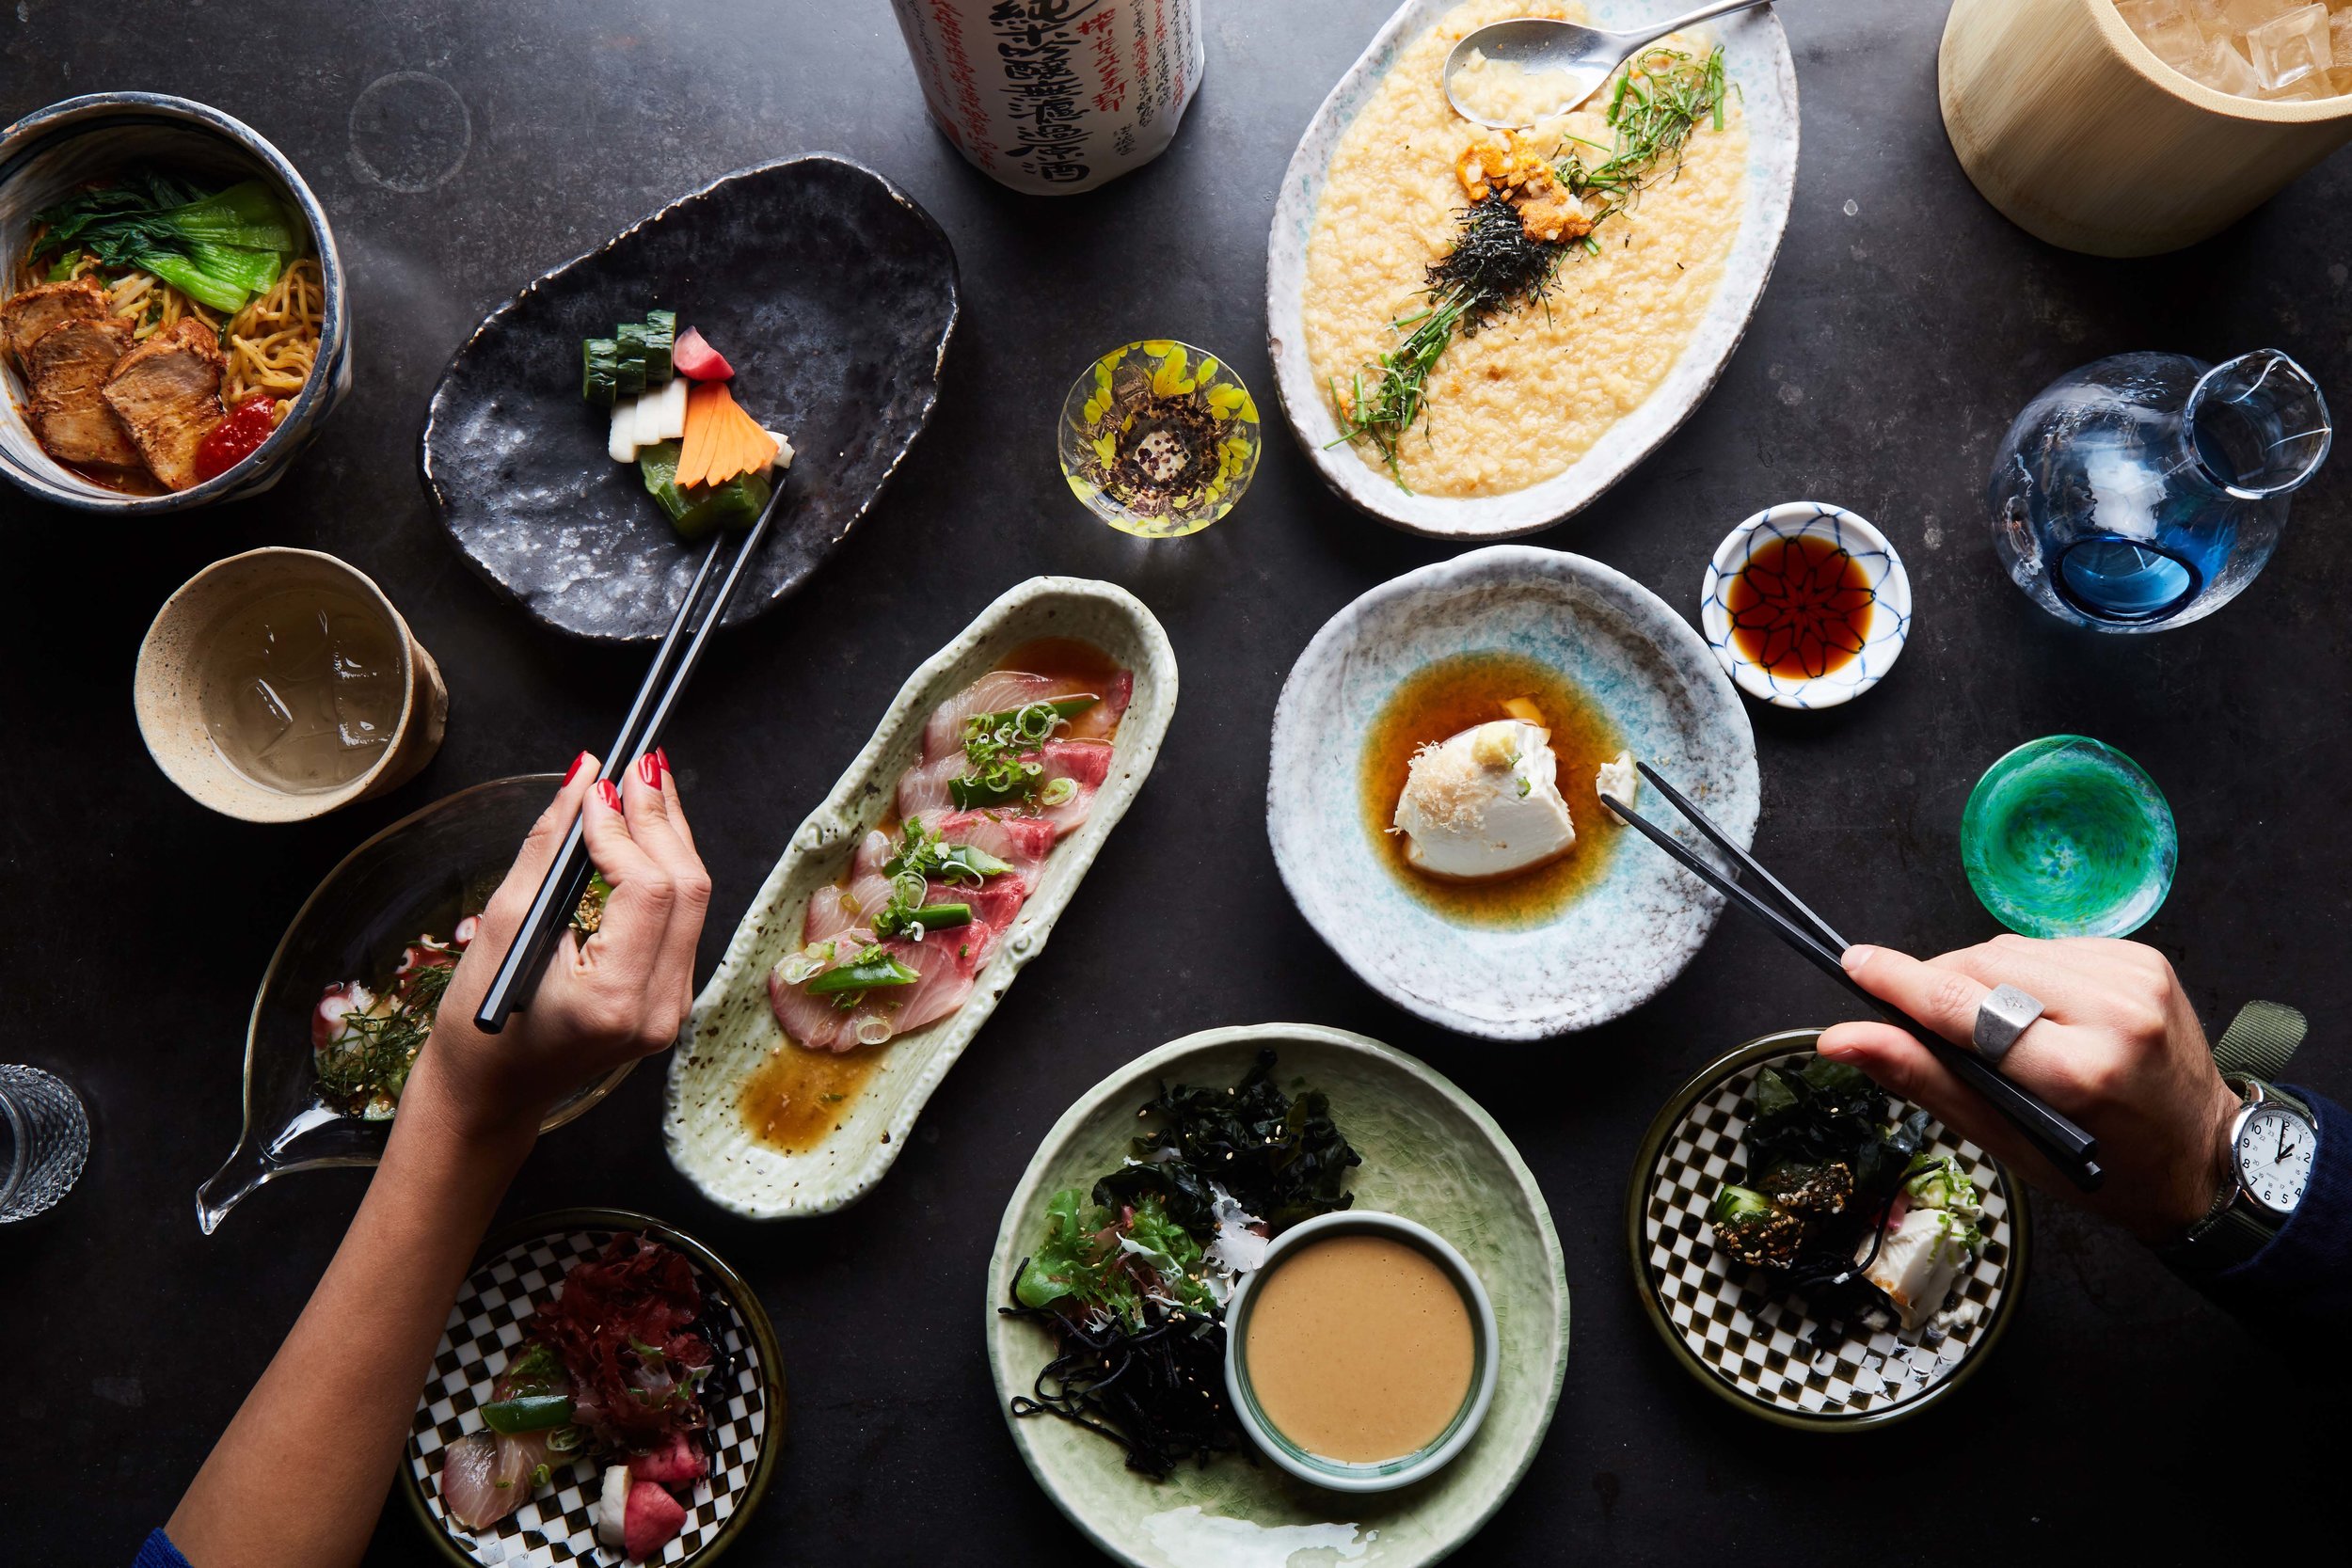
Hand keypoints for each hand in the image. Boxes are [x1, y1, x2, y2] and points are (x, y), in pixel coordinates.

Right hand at [413, 750, 712, 1143]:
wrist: (491, 1091)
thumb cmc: (481, 1023)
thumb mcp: (503, 926)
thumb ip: (550, 846)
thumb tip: (584, 774)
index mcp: (615, 1000)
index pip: (649, 890)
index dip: (627, 827)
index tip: (601, 785)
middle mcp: (660, 1007)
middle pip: (688, 888)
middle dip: (662, 817)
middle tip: (639, 761)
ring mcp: (673, 1006)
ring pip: (695, 900)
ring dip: (670, 835)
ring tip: (646, 781)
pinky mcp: (672, 996)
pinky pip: (684, 918)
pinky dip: (666, 868)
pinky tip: (647, 831)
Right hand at [1818, 935, 2240, 1243]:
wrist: (2202, 1156)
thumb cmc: (2102, 1167)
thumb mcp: (2006, 1141)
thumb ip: (1922, 1078)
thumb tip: (1844, 1039)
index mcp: (2080, 1071)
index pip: (1963, 1007)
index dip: (1898, 982)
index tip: (1853, 962)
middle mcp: (2115, 1012)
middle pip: (1981, 966)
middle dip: (1939, 986)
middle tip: (1929, 1026)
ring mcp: (2135, 977)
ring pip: (2010, 949)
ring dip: (1981, 978)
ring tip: (1993, 1026)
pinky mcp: (2144, 957)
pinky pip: (2048, 946)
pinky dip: (2025, 973)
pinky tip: (2038, 1010)